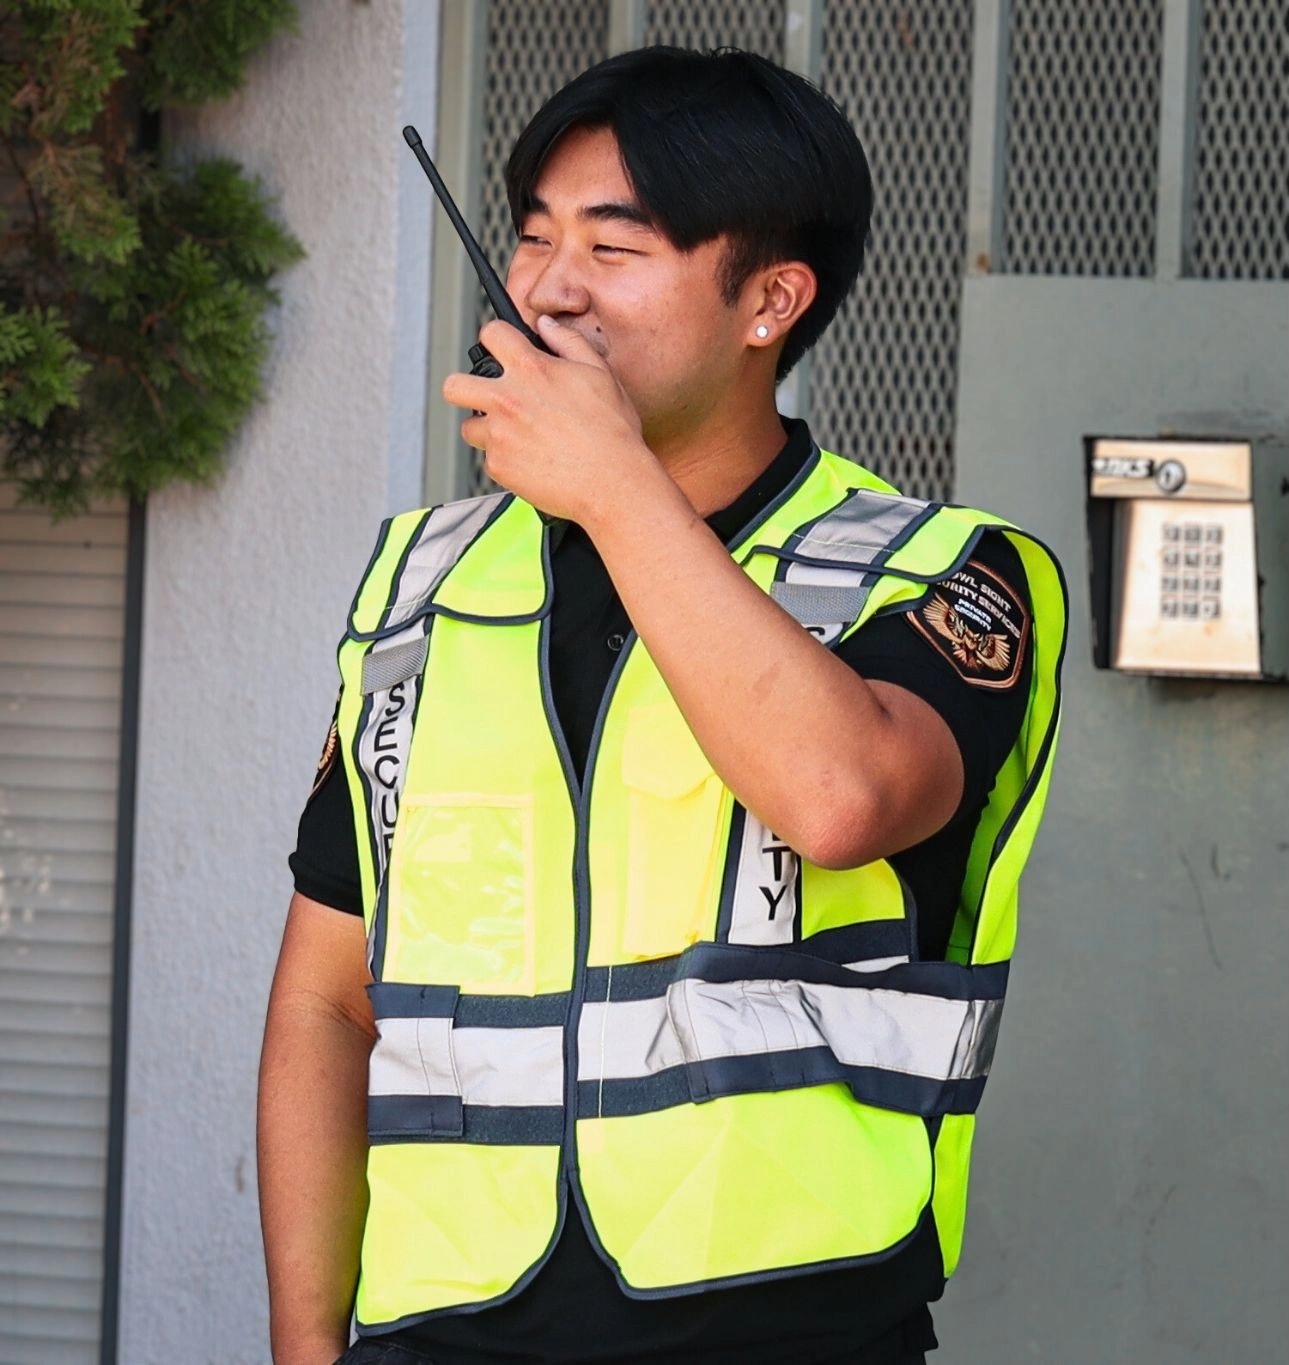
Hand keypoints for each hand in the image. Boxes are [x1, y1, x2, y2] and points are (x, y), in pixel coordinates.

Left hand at [441, 316, 654, 523]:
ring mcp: (499, 435)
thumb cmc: (612, 433)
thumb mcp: (600, 373)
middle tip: (483, 395)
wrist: (612, 482)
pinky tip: (532, 460)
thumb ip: (568, 342)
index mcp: (532, 370)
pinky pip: (489, 459)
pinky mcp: (499, 466)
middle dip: (465, 387)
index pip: (491, 334)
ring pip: (469, 427)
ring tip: (515, 436)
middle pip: (454, 385)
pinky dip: (506, 460)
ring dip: (487, 430)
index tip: (501, 349)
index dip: (496, 339)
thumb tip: (546, 325)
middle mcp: (508, 400)